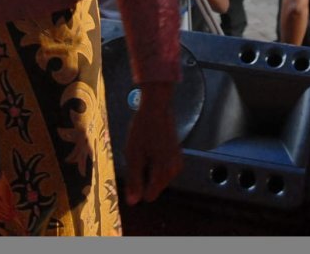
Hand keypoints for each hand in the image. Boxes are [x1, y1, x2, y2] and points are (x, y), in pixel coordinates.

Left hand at [124, 81, 182, 204]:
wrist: (157, 107)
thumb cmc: (143, 130)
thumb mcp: (133, 156)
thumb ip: (134, 180)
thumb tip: (133, 202)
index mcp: (164, 172)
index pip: (149, 195)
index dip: (137, 187)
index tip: (132, 171)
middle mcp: (174, 171)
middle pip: (154, 187)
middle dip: (143, 177)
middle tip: (137, 158)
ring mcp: (177, 163)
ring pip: (158, 178)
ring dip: (148, 170)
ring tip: (142, 152)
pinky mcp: (176, 156)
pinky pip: (162, 169)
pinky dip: (153, 163)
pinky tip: (148, 149)